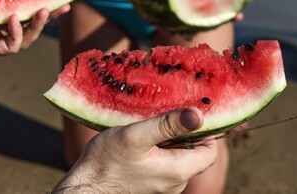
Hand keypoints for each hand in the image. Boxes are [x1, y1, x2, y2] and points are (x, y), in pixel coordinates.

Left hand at [0, 4, 69, 94]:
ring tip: (46, 8)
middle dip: (52, 11)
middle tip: (68, 1)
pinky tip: (14, 18)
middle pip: (34, 18)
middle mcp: (1, 23)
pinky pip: (13, 44)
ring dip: (41, 22)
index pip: (23, 1)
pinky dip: (18, 31)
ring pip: (30, 33)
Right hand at [53, 107, 216, 193]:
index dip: (206, 130)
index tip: (191, 110)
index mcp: (177, 171)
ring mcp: (163, 185)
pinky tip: (144, 136)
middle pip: (195, 153)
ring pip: (179, 157)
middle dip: (185, 131)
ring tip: (153, 121)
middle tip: (169, 110)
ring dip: (170, 138)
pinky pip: (165, 162)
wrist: (86, 188)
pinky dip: (160, 147)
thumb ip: (168, 125)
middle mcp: (175, 182)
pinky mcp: (151, 184)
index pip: (210, 151)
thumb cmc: (108, 161)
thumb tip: (199, 115)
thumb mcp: (137, 136)